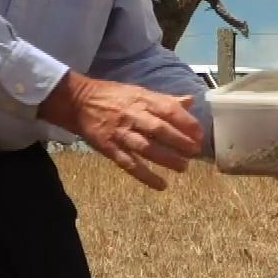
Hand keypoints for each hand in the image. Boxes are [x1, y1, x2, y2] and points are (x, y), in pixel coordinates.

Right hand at [38, 71, 202, 189]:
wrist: (78, 102)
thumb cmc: (112, 96)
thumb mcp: (139, 91)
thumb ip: (165, 99)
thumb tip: (191, 101)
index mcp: (141, 100)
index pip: (168, 109)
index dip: (186, 122)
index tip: (199, 134)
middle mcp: (132, 116)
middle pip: (159, 130)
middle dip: (179, 141)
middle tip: (195, 152)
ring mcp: (120, 134)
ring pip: (146, 148)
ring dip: (166, 159)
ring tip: (183, 168)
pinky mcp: (109, 148)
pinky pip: (129, 164)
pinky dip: (146, 176)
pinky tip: (161, 185)